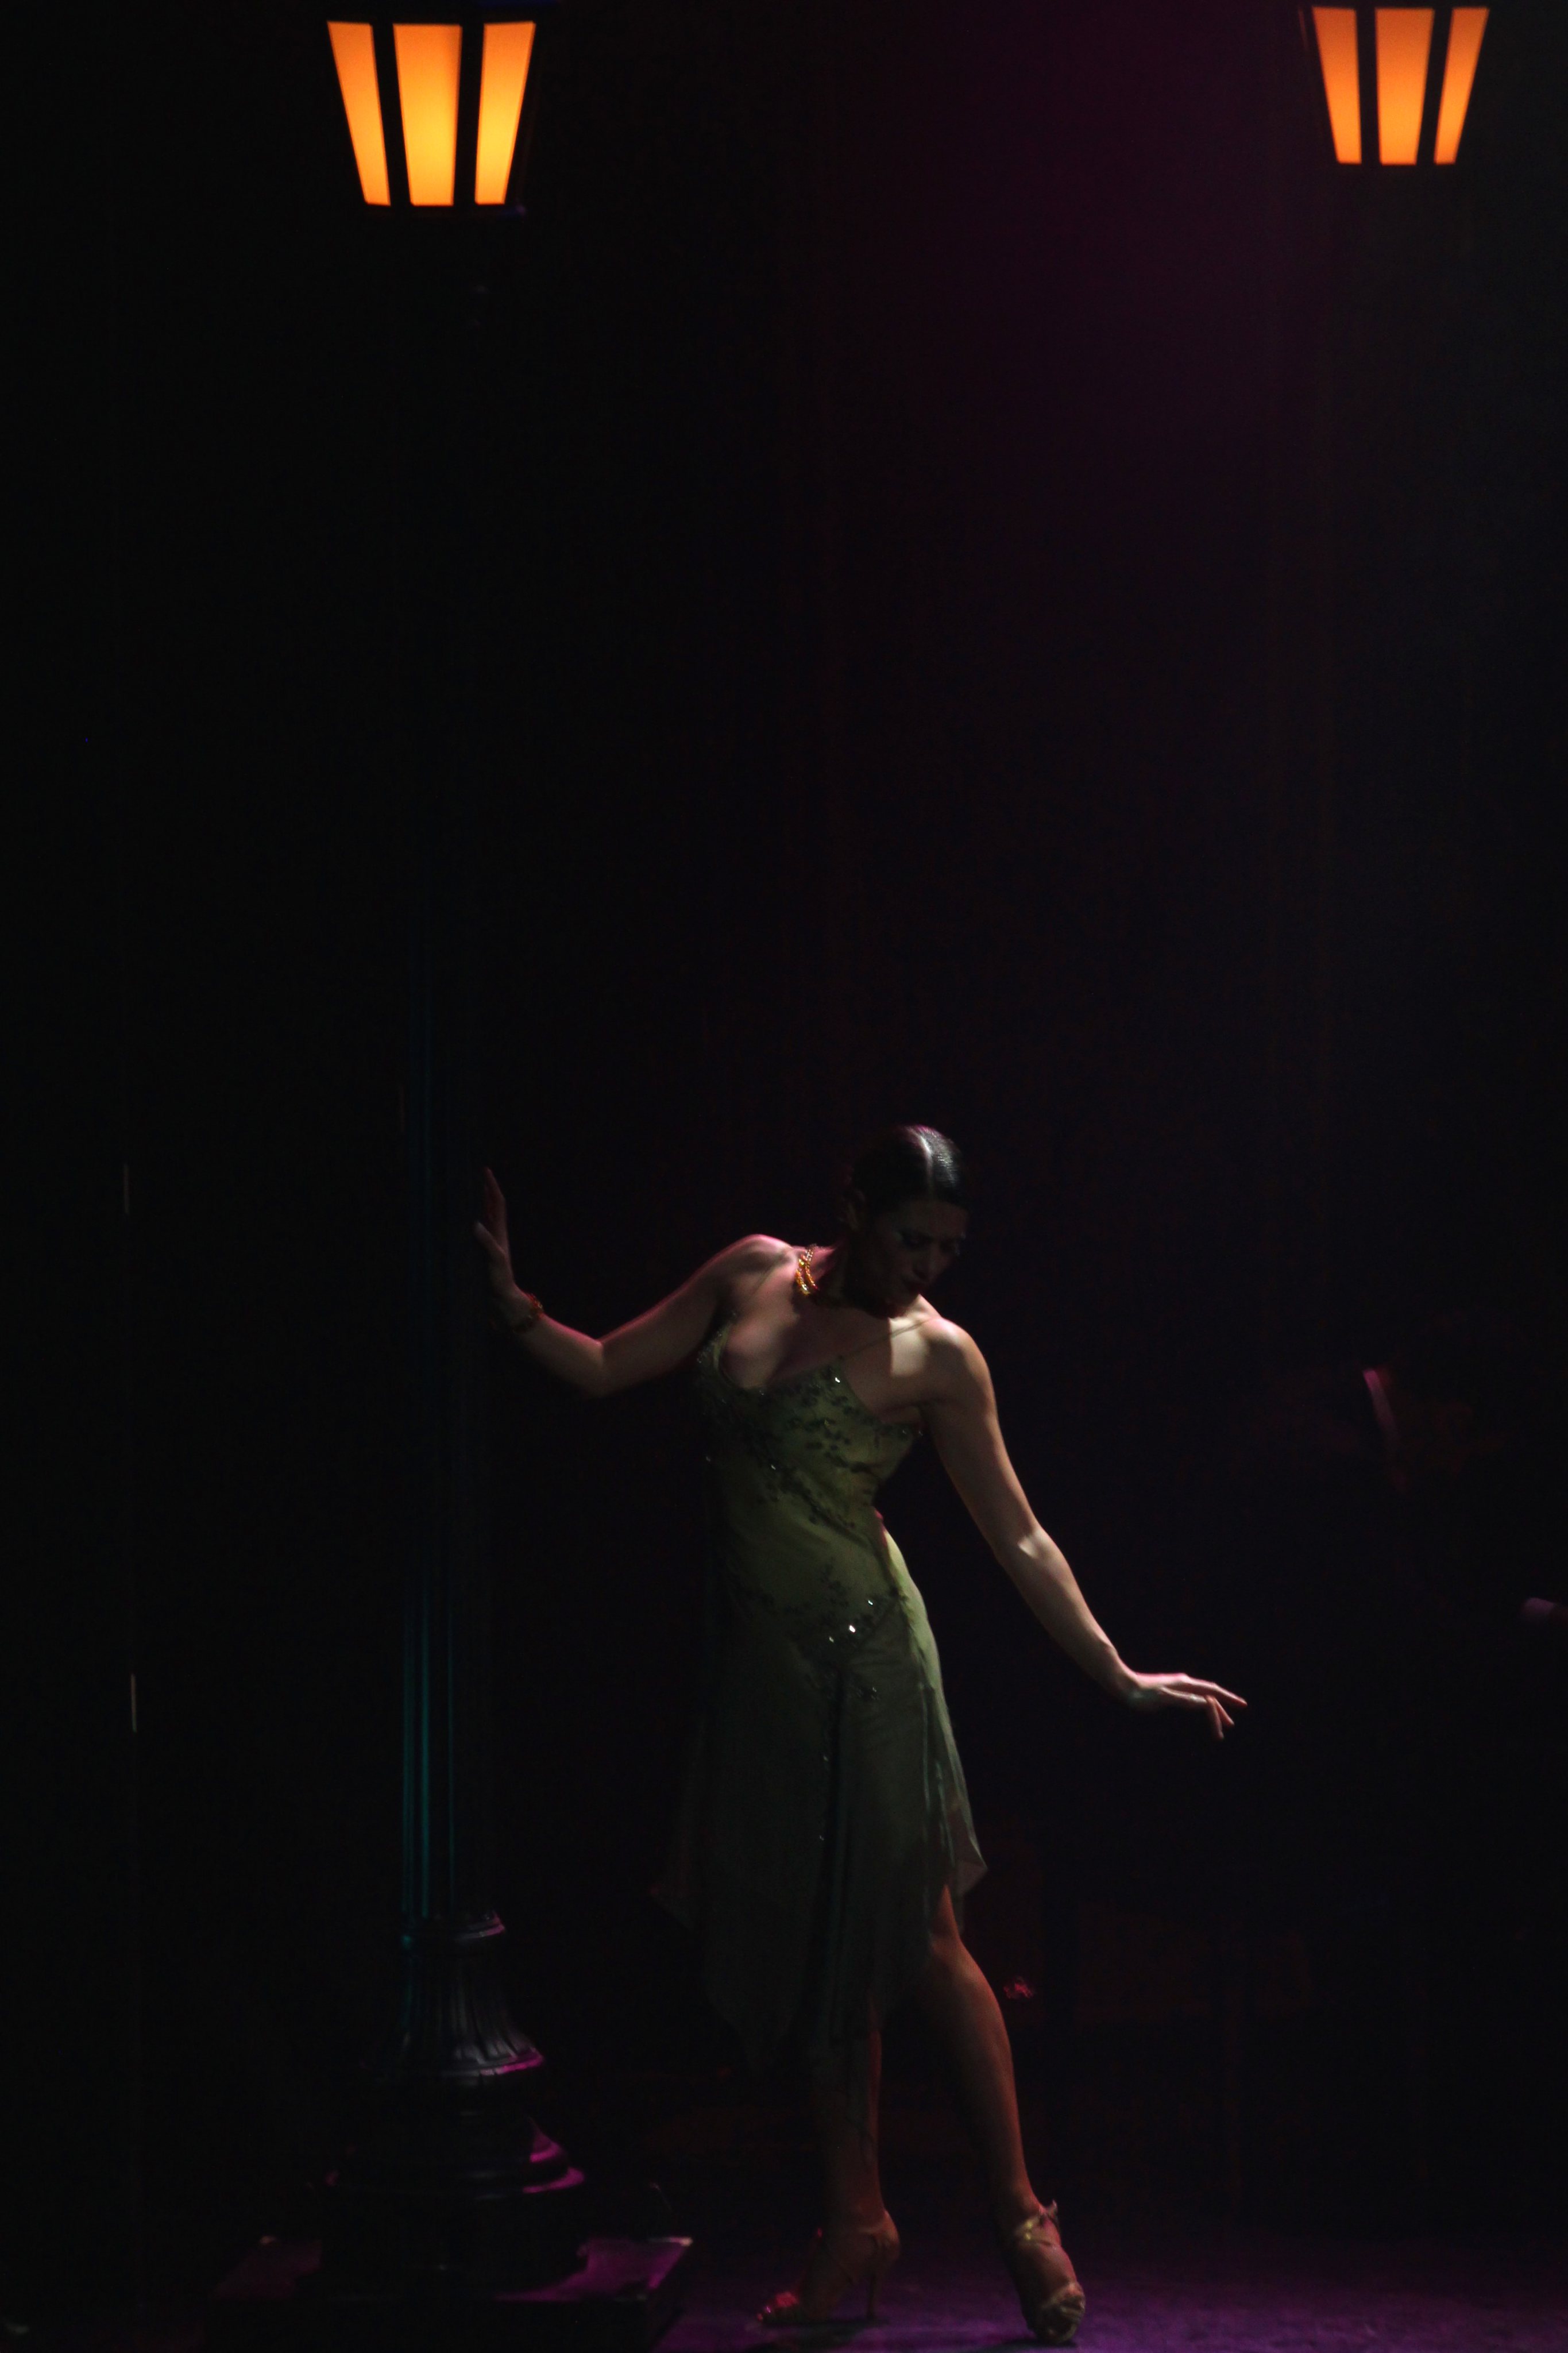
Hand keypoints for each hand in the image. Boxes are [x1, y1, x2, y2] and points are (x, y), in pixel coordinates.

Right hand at [474, 1166, 524, 1313]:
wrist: (502, 1298)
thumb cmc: (501, 1279)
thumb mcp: (495, 1259)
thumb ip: (487, 1243)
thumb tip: (475, 1224)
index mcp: (500, 1231)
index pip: (497, 1202)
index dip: (492, 1186)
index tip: (485, 1171)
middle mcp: (494, 1233)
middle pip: (489, 1205)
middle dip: (483, 1189)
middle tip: (471, 1175)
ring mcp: (487, 1241)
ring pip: (481, 1216)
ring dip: (475, 1203)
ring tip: (464, 1190)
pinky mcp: (480, 1250)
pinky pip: (474, 1230)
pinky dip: (467, 1220)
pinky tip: (458, 1218)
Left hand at [1119, 1669, 1245, 1740]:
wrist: (1124, 1685)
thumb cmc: (1141, 1695)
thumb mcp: (1162, 1699)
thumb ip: (1184, 1700)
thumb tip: (1205, 1702)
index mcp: (1185, 1684)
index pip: (1212, 1691)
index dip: (1227, 1699)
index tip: (1241, 1706)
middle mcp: (1184, 1682)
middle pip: (1209, 1695)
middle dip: (1222, 1709)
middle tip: (1231, 1725)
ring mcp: (1177, 1686)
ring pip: (1201, 1697)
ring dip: (1212, 1709)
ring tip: (1220, 1723)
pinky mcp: (1171, 1690)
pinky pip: (1193, 1698)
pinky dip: (1201, 1706)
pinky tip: (1201, 1710)